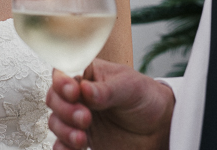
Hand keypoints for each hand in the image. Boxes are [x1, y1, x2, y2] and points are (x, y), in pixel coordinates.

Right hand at [46, 59, 173, 149]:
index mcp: (89, 74)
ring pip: (56, 122)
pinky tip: (74, 149)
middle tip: (86, 118)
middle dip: (65, 110)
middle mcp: (80, 95)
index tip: (74, 92)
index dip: (62, 82)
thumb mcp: (130, 87)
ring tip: (83, 139)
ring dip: (64, 131)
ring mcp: (79, 117)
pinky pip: (62, 144)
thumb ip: (107, 90)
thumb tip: (85, 90)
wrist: (161, 128)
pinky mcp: (82, 138)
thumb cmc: (147, 98)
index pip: (64, 73)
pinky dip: (63, 147)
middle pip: (55, 98)